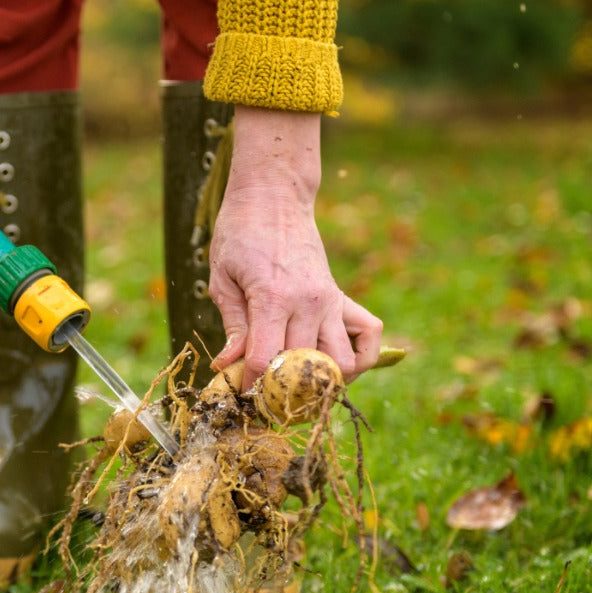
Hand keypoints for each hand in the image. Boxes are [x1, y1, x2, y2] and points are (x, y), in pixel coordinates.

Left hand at [208, 105, 382, 388]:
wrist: (274, 196)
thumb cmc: (240, 234)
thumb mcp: (222, 277)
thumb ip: (232, 325)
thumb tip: (227, 366)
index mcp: (272, 298)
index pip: (267, 360)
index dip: (252, 385)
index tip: (242, 395)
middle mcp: (309, 303)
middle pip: (304, 369)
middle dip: (284, 391)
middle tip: (266, 396)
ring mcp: (330, 301)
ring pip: (343, 363)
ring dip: (324, 382)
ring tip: (300, 385)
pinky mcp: (342, 297)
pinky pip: (370, 335)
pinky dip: (360, 356)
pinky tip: (333, 363)